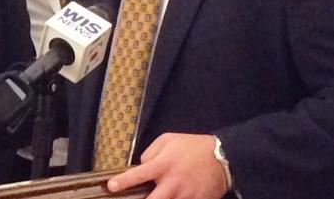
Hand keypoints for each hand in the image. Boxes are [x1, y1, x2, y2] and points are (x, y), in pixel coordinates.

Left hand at [107, 133, 227, 198]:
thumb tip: (141, 165)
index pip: (139, 175)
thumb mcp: (169, 139)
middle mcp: (172, 183)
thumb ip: (151, 152)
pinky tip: (173, 198)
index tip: (111, 187)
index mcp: (164, 165)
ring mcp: (185, 195)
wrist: (223, 157)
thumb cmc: (192, 146)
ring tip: (158, 196)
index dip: (123, 182)